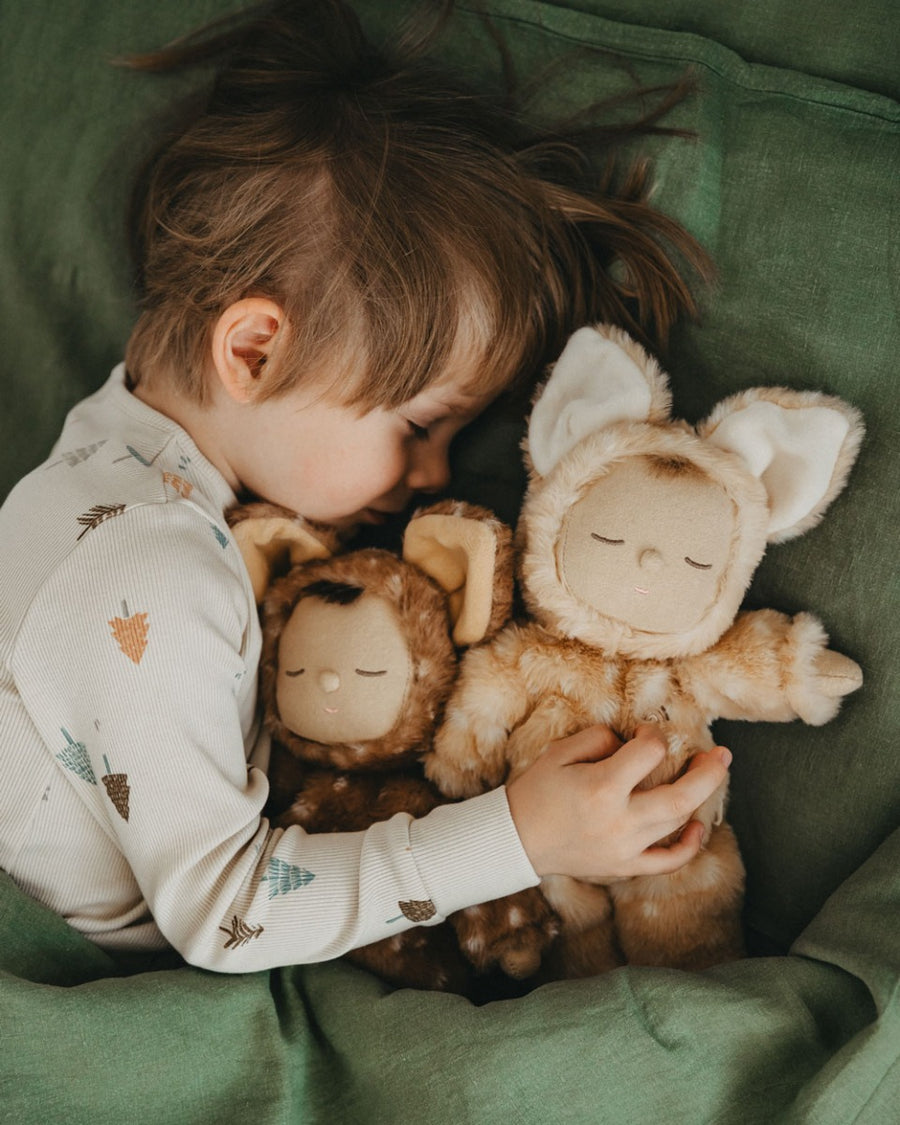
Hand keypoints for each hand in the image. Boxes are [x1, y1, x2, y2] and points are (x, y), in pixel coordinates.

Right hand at [505, 724, 731, 880]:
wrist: (516, 840)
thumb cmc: (536, 791)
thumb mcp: (560, 752)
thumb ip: (599, 740)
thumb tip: (630, 744)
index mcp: (602, 787)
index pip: (649, 754)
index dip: (653, 736)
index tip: (644, 733)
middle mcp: (619, 821)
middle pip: (680, 797)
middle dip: (709, 773)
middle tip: (722, 754)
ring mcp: (625, 848)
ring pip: (677, 824)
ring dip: (699, 799)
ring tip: (710, 776)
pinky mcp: (624, 866)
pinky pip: (666, 862)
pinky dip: (688, 846)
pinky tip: (697, 827)